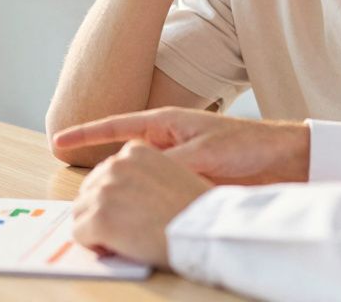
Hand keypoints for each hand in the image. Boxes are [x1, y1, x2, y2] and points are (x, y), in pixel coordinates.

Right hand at [53, 107, 309, 184]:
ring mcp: (175, 163)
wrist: (282, 160)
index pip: (115, 127)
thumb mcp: (202, 151)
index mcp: (165, 124)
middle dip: (98, 169)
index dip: (85, 134)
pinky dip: (145, 203)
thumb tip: (139, 179)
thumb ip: (170, 163)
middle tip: (76, 187)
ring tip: (99, 205)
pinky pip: (157, 193)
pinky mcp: (187, 182)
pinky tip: (134, 216)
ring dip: (122, 190)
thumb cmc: (246, 144)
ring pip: (138, 178)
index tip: (58, 140)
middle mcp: (166, 142)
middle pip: (121, 155)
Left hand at [71, 140, 211, 267]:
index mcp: (135, 151)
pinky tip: (113, 248)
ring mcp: (105, 191)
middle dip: (101, 210)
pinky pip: (79, 232)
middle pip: (89, 190)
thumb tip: (126, 193)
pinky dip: (92, 244)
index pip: (106, 171)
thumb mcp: (174, 173)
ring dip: (95, 227)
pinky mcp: (99, 218)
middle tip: (124, 227)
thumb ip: (145, 174)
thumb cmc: (197, 209)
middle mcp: (116, 165)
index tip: (125, 209)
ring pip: (80, 211)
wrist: (206, 230)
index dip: (114, 195)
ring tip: (120, 239)